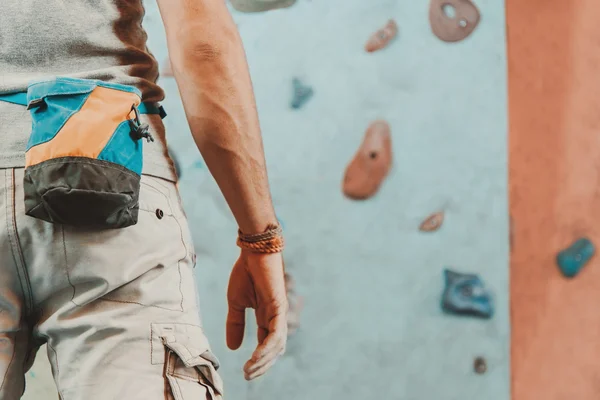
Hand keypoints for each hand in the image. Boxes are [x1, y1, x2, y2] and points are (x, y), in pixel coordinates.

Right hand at [226, 251, 287, 379]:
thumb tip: (233, 348)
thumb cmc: (246, 272)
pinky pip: (276, 333)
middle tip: (248, 376)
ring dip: (264, 360)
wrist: (253, 250)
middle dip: (262, 365)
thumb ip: (236, 324)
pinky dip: (267, 348)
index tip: (245, 372)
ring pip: (277, 345)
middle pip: (274, 349)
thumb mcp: (235, 302)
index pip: (267, 344)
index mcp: (266, 317)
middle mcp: (275, 317)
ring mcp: (279, 313)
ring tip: (250, 369)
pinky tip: (255, 357)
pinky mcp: (279, 307)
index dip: (258, 360)